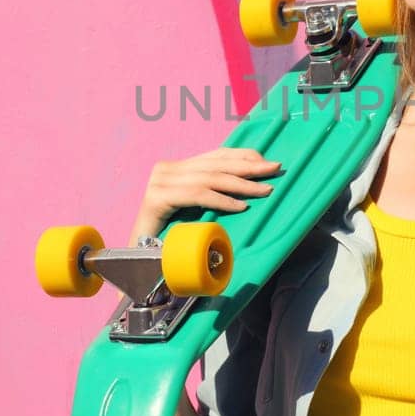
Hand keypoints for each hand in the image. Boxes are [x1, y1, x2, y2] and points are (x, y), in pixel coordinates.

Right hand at [129, 148, 280, 244]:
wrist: (138, 260)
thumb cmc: (171, 236)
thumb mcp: (196, 207)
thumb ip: (212, 192)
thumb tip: (248, 184)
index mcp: (176, 168)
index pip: (216, 156)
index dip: (243, 156)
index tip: (267, 161)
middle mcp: (166, 170)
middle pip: (216, 165)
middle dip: (249, 166)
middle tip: (276, 169)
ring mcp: (159, 183)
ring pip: (210, 179)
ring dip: (242, 184)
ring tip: (265, 189)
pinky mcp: (156, 199)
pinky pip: (197, 195)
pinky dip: (222, 200)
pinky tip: (242, 207)